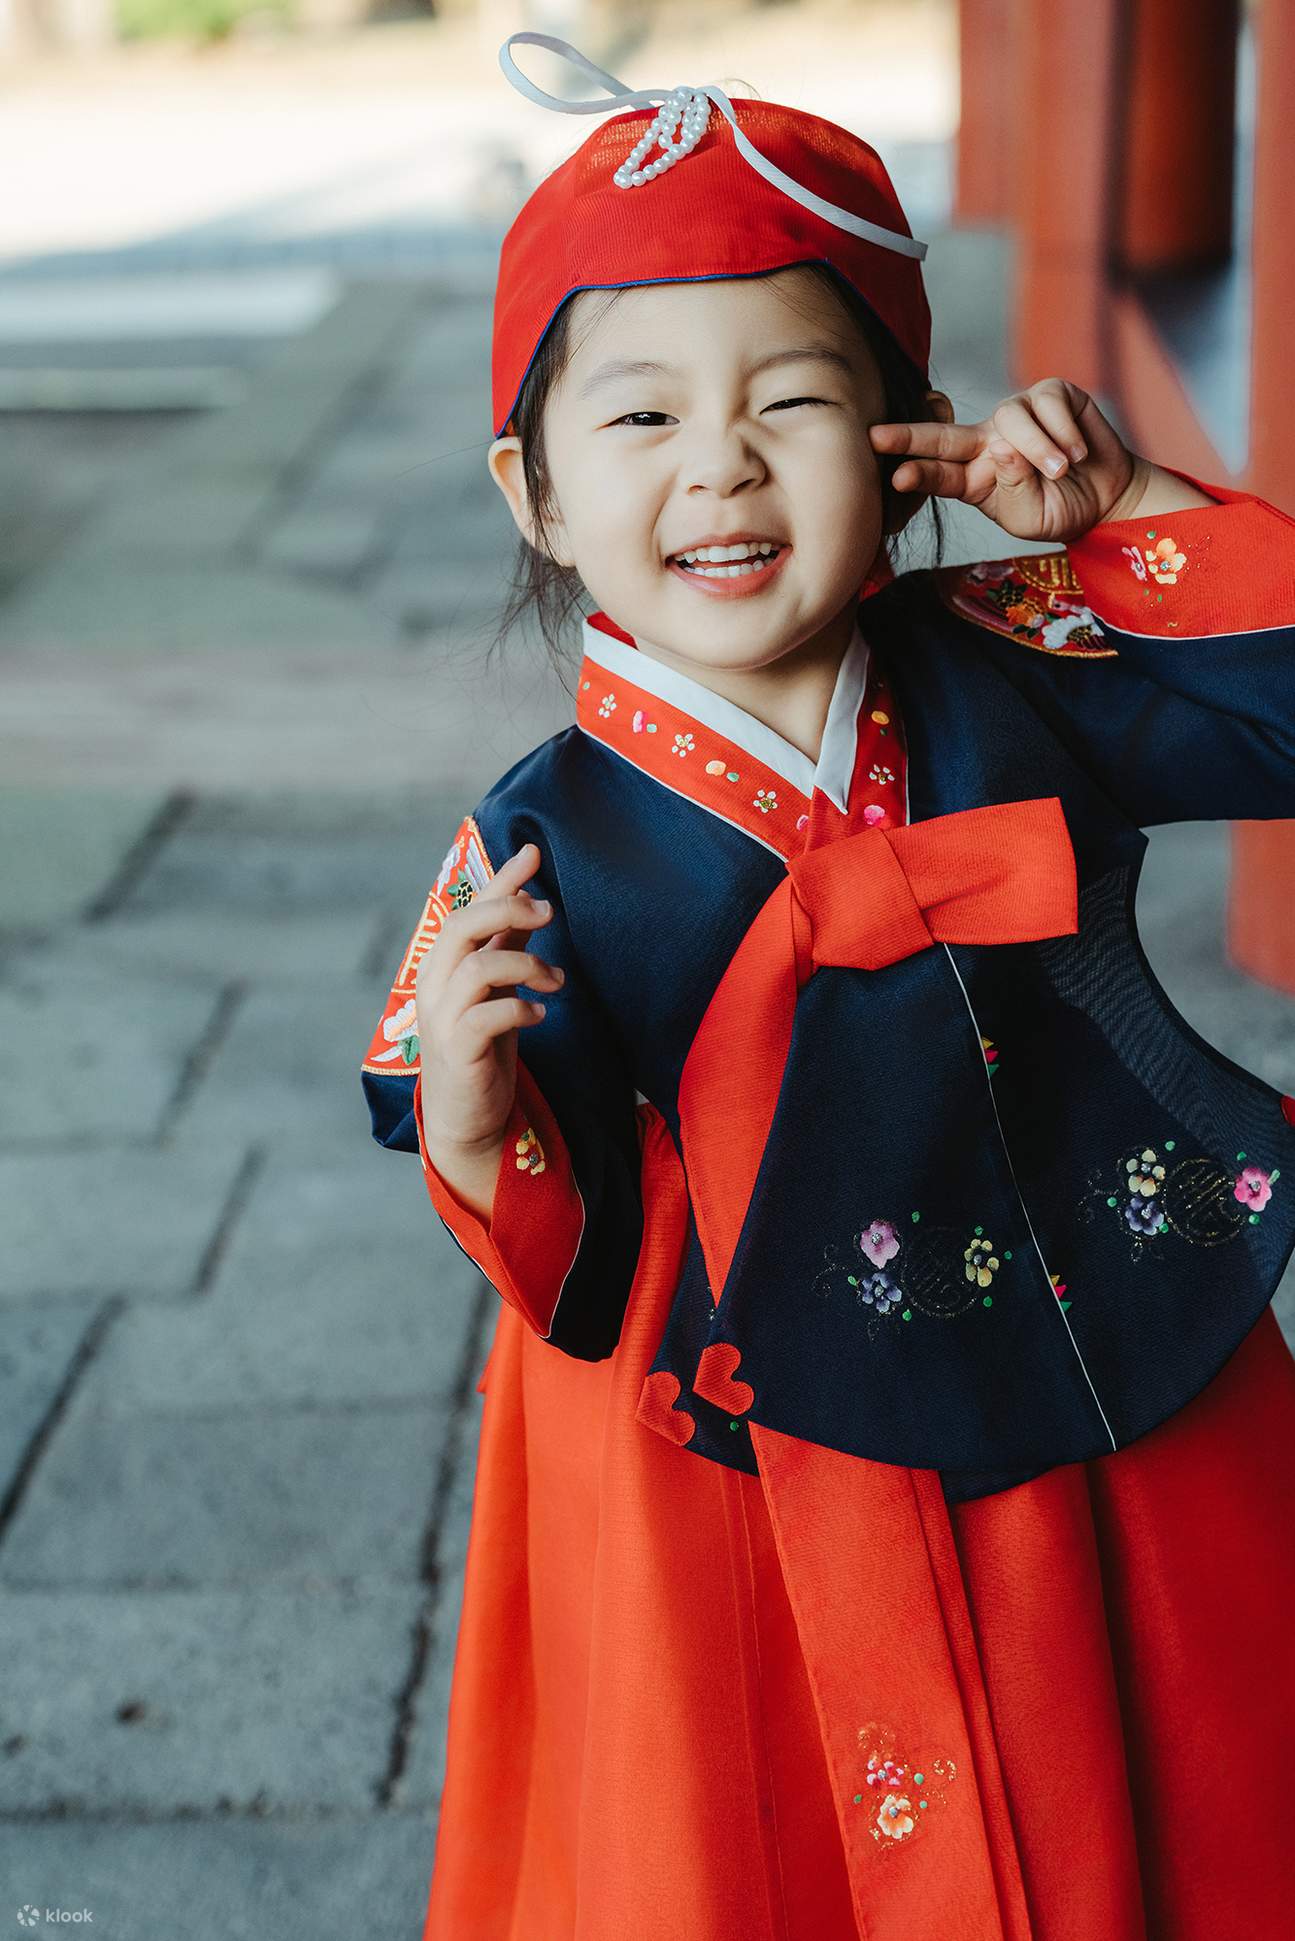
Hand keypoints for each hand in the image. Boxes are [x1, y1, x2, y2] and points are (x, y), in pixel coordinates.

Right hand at [414, 841, 563, 1164]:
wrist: (465, 1116)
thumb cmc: (482, 1046)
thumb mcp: (498, 988)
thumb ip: (508, 945)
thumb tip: (533, 900)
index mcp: (443, 963)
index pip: (469, 907)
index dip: (501, 879)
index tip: (534, 853)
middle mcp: (434, 984)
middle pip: (462, 925)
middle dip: (509, 909)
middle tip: (551, 913)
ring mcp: (441, 1017)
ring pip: (478, 967)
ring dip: (528, 966)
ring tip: (556, 982)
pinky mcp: (457, 1050)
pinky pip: (488, 1015)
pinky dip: (522, 1008)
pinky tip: (539, 1015)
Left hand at [870, 378, 1153, 543]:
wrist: (1107, 498)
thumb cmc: (1060, 509)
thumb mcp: (1029, 518)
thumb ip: (1011, 490)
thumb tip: (1003, 448)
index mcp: (974, 477)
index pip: (939, 473)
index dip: (918, 473)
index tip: (896, 478)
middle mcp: (987, 442)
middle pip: (944, 436)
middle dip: (909, 436)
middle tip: (878, 438)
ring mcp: (1016, 416)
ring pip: (1010, 418)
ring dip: (1039, 448)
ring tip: (1062, 470)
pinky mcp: (1050, 395)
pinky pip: (1047, 403)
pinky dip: (1065, 430)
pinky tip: (1079, 451)